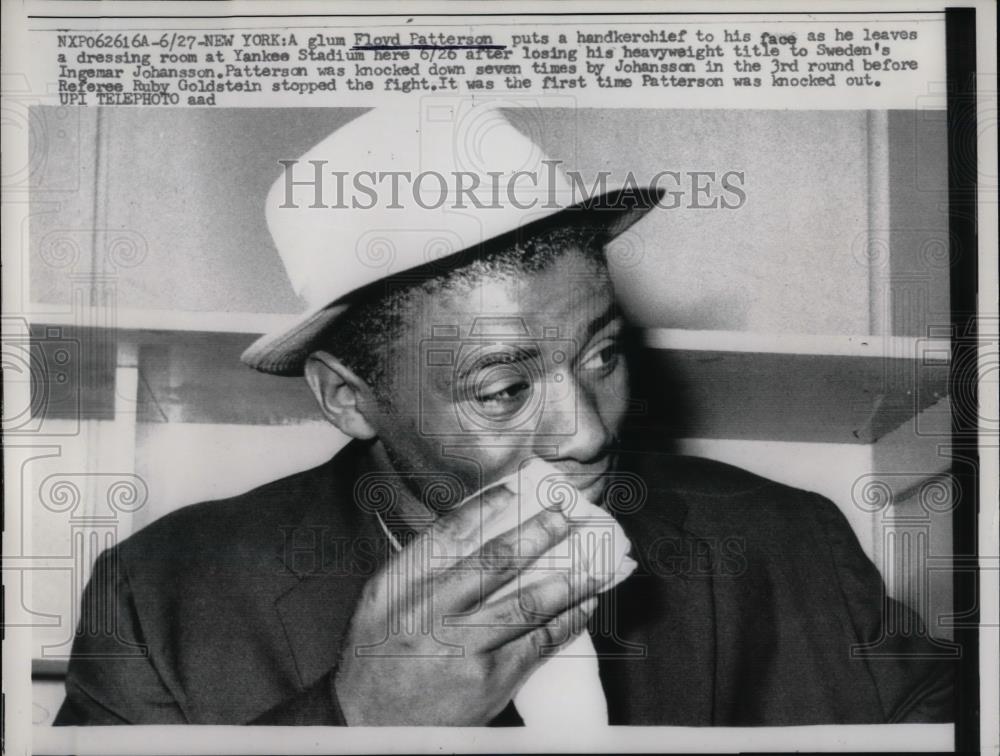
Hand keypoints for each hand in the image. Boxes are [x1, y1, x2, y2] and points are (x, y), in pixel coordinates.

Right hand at [333, 485, 601, 725]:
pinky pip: (537, 644)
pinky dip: (566, 622)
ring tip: (594, 563)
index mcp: (400, 586)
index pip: (448, 533)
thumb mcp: (378, 603)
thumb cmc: (375, 659)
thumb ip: (417, 566)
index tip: (514, 489)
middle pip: (494, 562)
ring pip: (526, 604)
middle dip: (536, 534)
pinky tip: (583, 607)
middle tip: (564, 515)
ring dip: (567, 580)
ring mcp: (462, 649)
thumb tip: (471, 528)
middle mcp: (430, 613)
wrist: (369, 725)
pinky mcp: (489, 681)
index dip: (485, 506)